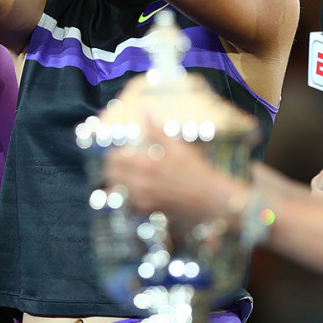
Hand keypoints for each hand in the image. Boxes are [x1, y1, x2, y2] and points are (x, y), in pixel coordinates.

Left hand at [104, 121, 238, 223]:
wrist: (211, 199)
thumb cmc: (197, 171)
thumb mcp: (178, 147)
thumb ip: (157, 131)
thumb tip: (145, 111)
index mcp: (146, 163)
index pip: (114, 158)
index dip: (114, 153)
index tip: (121, 152)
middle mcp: (140, 183)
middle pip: (111, 175)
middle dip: (113, 168)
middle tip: (121, 164)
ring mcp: (143, 199)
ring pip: (117, 190)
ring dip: (118, 182)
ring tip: (126, 177)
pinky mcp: (148, 211)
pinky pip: (127, 204)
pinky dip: (127, 197)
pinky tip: (136, 191)